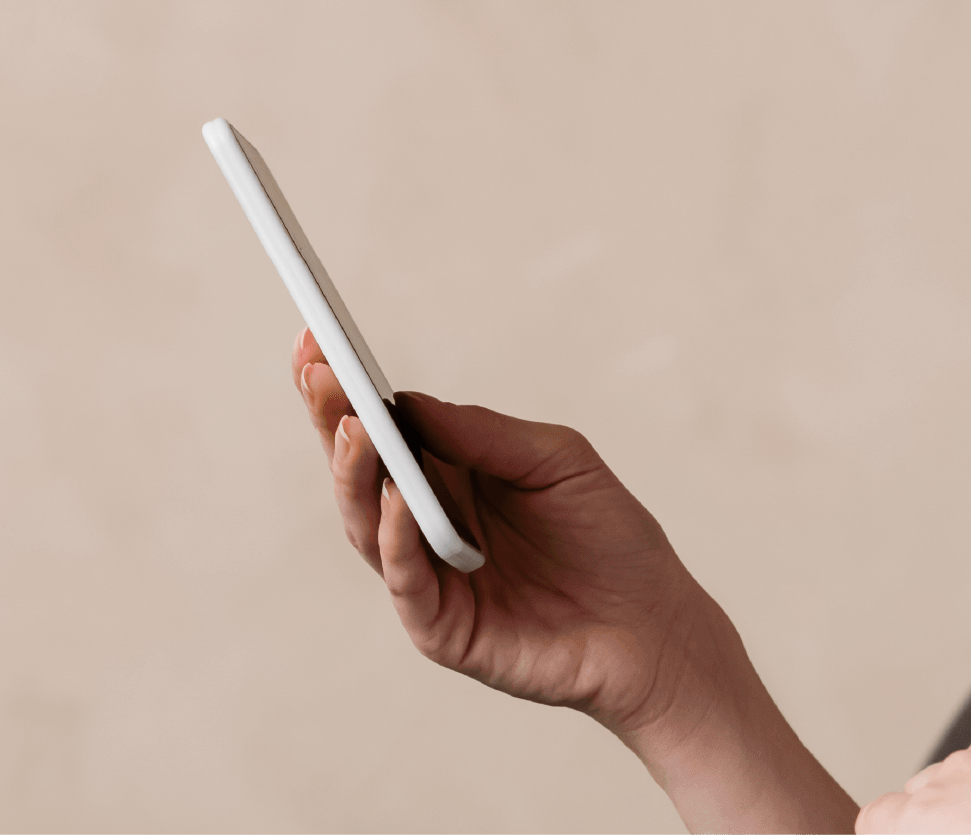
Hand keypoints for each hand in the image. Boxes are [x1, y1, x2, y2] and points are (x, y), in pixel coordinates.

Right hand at [290, 330, 733, 730]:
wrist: (655, 627)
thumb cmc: (609, 539)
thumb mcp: (557, 460)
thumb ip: (484, 435)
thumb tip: (409, 404)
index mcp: (447, 478)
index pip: (380, 431)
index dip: (343, 391)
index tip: (316, 340)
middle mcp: (424, 525)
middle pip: (358, 472)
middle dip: (332, 420)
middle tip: (318, 373)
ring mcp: (428, 579)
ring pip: (365, 526)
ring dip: (354, 475)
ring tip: (354, 428)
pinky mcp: (442, 629)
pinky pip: (405, 582)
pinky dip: (397, 539)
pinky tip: (401, 500)